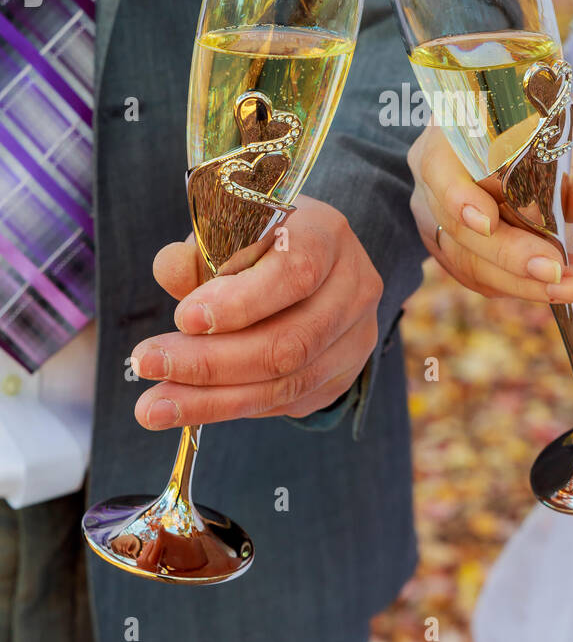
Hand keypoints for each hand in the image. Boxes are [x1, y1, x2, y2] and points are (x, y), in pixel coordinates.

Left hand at [130, 196, 382, 427]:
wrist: (309, 267)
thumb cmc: (260, 245)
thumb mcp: (228, 233)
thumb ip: (198, 253)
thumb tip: (170, 269)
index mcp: (326, 236)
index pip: (295, 271)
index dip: (241, 301)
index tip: (184, 318)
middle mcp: (353, 288)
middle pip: (290, 340)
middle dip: (211, 361)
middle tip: (148, 365)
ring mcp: (354, 337)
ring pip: (286, 382)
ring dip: (212, 399)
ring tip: (154, 406)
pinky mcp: (343, 375)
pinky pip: (285, 402)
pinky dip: (232, 408)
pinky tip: (188, 406)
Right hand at [407, 123, 572, 301]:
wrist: (539, 154)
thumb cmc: (543, 139)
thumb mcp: (561, 144)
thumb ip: (571, 172)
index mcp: (449, 133)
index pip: (438, 166)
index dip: (459, 197)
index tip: (489, 223)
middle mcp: (434, 177)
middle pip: (456, 226)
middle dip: (509, 255)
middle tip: (554, 270)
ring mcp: (436, 216)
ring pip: (468, 261)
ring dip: (521, 282)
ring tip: (570, 285)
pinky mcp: (451, 248)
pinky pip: (479, 277)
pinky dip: (521, 285)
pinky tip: (558, 285)